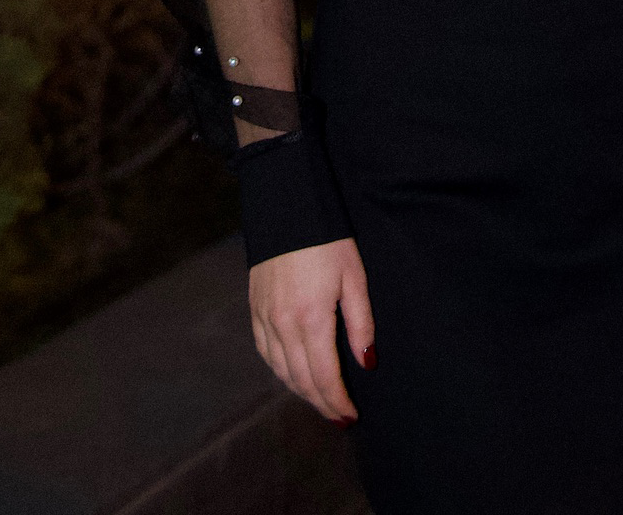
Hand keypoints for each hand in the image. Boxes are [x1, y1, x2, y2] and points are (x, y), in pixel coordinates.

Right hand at [249, 236, 374, 423]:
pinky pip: (265, 352)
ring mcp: (265, 318)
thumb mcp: (354, 277)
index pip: (324, 376)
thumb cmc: (328, 239)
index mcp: (311, 318)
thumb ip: (361, 323)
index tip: (351, 415)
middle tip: (339, 415)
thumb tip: (367, 363)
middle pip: (301, 380)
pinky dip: (281, 370)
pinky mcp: (255, 309)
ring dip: (301, 390)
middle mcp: (283, 324)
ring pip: (281, 371)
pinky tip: (293, 374)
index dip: (337, 401)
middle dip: (322, 402)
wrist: (287, 207)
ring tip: (321, 399)